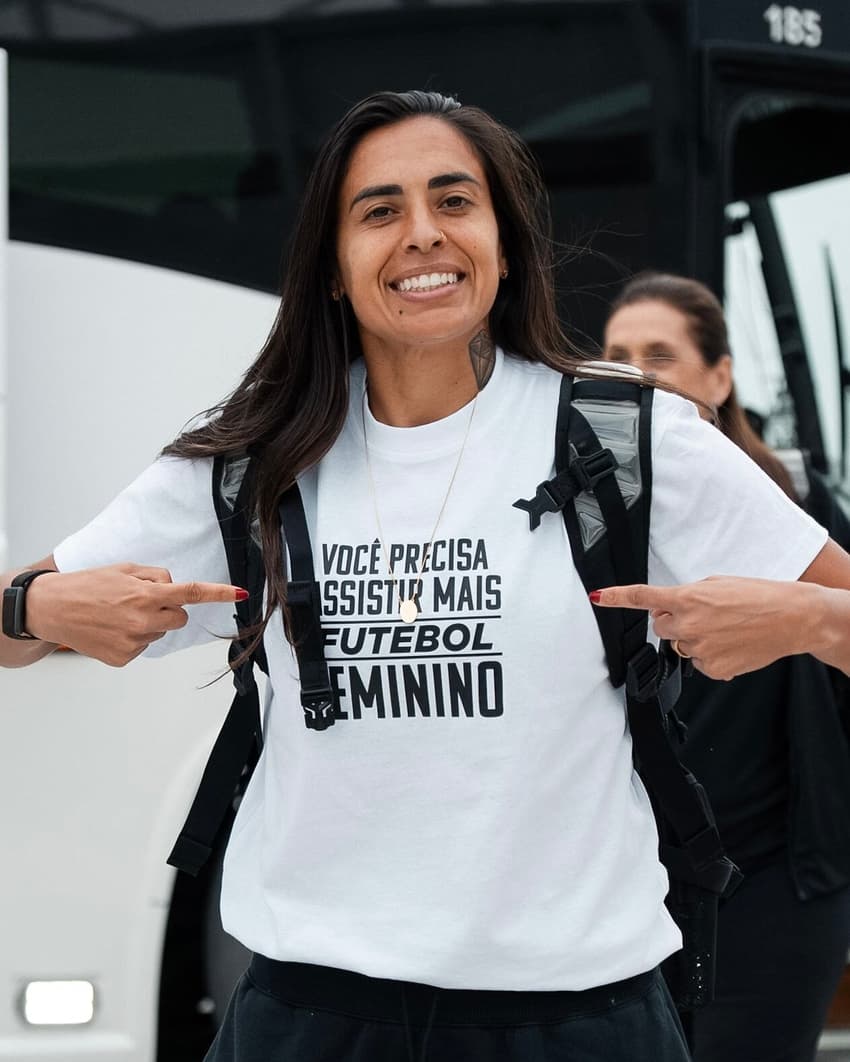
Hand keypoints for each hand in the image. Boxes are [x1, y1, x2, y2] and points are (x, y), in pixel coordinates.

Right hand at [25, 563, 245, 665]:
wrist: (51, 608)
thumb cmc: (86, 585)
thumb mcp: (124, 569)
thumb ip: (155, 577)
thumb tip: (174, 588)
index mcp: (145, 594)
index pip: (191, 593)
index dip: (218, 593)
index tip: (239, 593)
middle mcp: (142, 620)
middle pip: (180, 618)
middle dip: (169, 610)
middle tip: (141, 601)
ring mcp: (133, 642)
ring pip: (160, 633)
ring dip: (148, 623)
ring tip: (118, 615)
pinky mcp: (124, 658)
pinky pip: (143, 646)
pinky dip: (133, 638)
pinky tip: (111, 629)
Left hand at [590, 576, 815, 679]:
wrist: (792, 617)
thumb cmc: (757, 596)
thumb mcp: (716, 584)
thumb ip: (686, 596)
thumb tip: (670, 611)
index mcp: (687, 599)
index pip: (642, 597)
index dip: (616, 597)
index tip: (597, 596)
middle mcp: (689, 625)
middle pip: (660, 627)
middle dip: (674, 620)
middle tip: (704, 614)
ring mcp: (700, 649)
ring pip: (679, 645)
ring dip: (693, 637)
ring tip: (724, 628)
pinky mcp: (714, 668)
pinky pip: (698, 662)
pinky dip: (710, 654)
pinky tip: (730, 644)